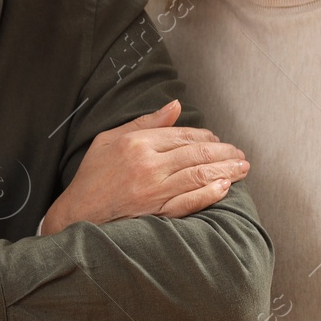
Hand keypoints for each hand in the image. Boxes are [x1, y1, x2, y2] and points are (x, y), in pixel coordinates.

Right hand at [39, 100, 248, 235]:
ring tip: (242, 168)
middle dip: (224, 153)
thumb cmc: (92, 176)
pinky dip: (210, 194)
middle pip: (197, 154)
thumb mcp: (109, 139)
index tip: (218, 141)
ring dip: (226, 171)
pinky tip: (225, 188)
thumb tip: (175, 106)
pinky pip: (191, 202)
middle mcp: (148, 165)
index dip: (206, 137)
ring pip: (199, 176)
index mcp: (137, 144)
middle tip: (240, 154)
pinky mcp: (157, 213)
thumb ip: (145, 122)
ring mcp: (154, 191)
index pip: (183, 135)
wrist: (78, 214)